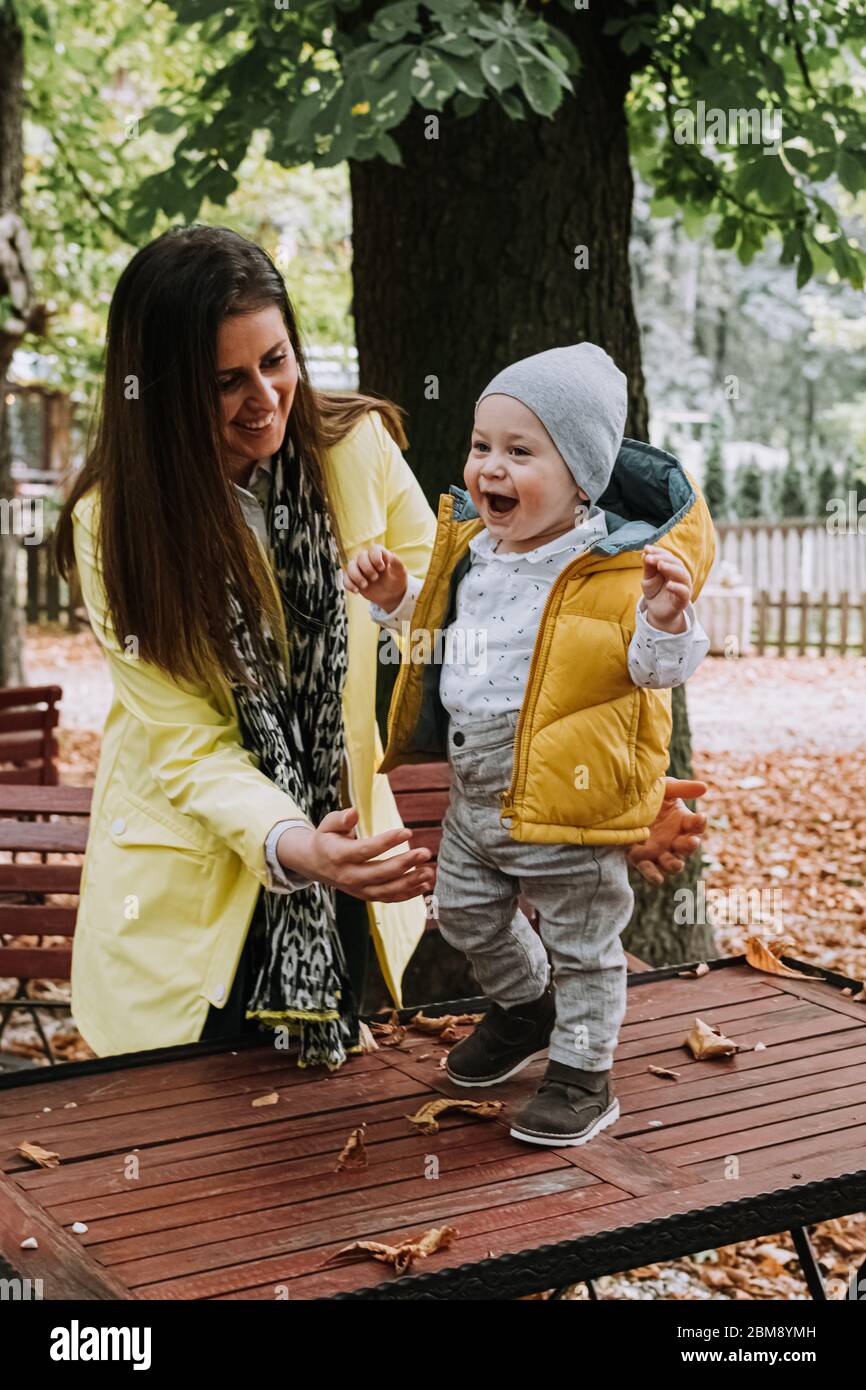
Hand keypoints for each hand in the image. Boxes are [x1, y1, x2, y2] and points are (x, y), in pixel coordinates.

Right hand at [277, 807, 435, 902]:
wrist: (314, 864)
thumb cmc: (326, 838)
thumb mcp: (328, 825)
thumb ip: (340, 819)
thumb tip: (353, 813)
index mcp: (339, 856)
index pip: (366, 850)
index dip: (388, 841)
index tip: (409, 832)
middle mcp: (348, 876)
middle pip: (380, 873)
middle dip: (405, 863)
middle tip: (426, 852)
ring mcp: (357, 889)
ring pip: (387, 890)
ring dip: (410, 883)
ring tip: (430, 872)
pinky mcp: (365, 895)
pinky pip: (388, 898)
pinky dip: (407, 895)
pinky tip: (424, 886)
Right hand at [342, 544, 408, 613]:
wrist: (391, 594)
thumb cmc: (396, 579)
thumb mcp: (400, 571)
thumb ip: (396, 562)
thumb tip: (388, 555)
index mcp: (379, 554)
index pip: (373, 550)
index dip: (376, 558)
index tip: (382, 568)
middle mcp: (367, 558)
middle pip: (361, 557)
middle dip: (367, 568)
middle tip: (375, 578)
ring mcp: (358, 568)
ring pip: (350, 567)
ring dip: (356, 576)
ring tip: (365, 586)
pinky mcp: (353, 579)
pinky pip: (346, 579)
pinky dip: (349, 585)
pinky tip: (357, 591)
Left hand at [626, 777, 706, 884]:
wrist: (620, 802)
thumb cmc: (647, 794)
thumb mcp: (663, 787)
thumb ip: (682, 788)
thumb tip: (704, 787)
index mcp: (682, 821)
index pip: (696, 824)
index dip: (699, 822)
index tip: (700, 817)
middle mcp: (674, 839)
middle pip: (687, 847)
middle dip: (690, 845)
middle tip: (692, 842)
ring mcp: (659, 850)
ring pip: (671, 862)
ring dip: (675, 865)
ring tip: (677, 865)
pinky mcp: (640, 858)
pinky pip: (649, 869)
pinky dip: (653, 875)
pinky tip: (657, 879)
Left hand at [641, 545, 692, 632]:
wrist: (657, 613)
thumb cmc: (655, 593)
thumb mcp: (648, 579)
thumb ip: (648, 568)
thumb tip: (645, 553)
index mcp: (673, 568)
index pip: (667, 556)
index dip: (658, 551)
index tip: (646, 548)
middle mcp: (680, 575)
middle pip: (676, 563)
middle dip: (662, 558)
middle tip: (650, 557)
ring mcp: (684, 587)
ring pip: (683, 575)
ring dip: (671, 568)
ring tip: (660, 565)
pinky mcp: (683, 600)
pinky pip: (684, 592)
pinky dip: (677, 587)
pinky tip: (668, 585)